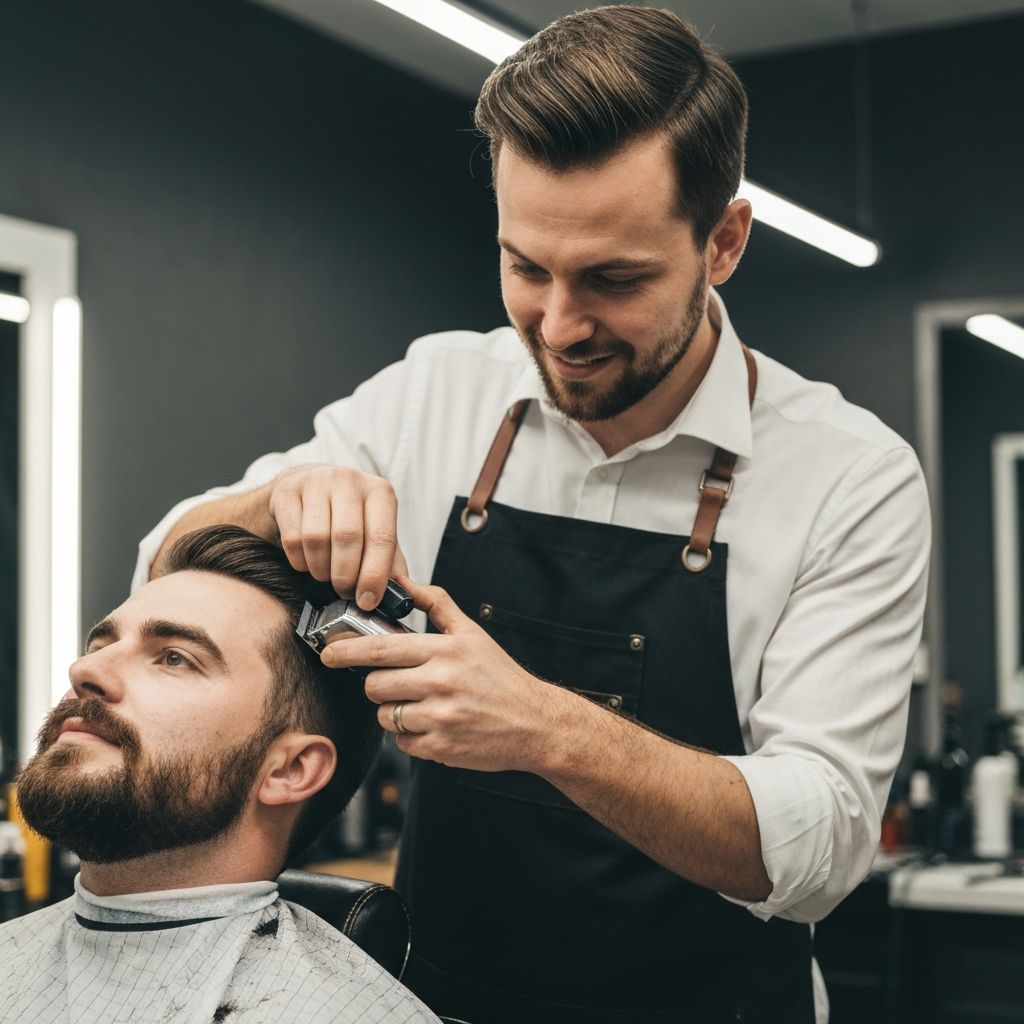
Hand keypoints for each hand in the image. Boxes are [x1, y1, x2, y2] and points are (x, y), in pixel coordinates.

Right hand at [266, 465, 407, 608]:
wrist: (305, 493)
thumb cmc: (347, 520)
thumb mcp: (375, 536)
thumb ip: (391, 564)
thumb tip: (403, 594)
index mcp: (379, 492)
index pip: (381, 537)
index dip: (374, 575)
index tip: (367, 601)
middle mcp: (349, 480)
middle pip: (348, 537)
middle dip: (345, 576)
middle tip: (344, 592)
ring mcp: (315, 481)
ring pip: (316, 538)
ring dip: (321, 570)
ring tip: (325, 575)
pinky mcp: (286, 491)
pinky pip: (292, 538)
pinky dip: (299, 561)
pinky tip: (307, 562)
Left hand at [319, 578, 569, 772]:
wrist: (535, 723)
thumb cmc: (501, 677)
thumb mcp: (473, 633)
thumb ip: (437, 604)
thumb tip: (404, 582)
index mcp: (445, 650)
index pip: (381, 649)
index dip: (346, 650)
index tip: (327, 652)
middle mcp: (441, 681)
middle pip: (375, 685)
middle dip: (379, 685)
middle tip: (400, 684)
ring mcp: (440, 716)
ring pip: (385, 716)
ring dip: (396, 712)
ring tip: (424, 706)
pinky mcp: (441, 747)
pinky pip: (402, 743)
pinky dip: (412, 737)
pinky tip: (436, 726)